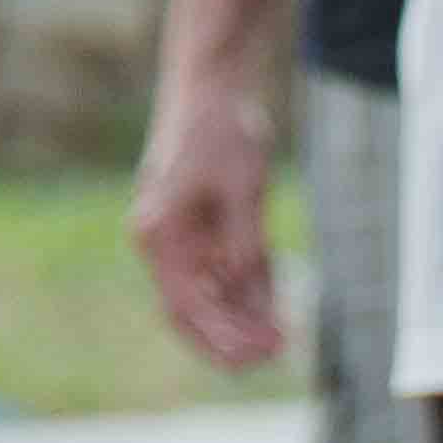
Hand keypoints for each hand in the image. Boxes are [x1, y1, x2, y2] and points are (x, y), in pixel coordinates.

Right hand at [125, 86, 285, 370]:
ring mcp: (181, 238)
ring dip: (244, 318)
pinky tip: (276, 308)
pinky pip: (223, 273)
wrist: (212, 87)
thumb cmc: (221, 131)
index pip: (185, 306)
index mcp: (159, 235)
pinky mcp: (200, 230)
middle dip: (232, 337)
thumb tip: (246, 294)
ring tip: (283, 336)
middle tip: (276, 352)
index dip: (221, 336)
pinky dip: (248, 291)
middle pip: (192, 312)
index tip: (257, 355)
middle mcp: (162, 243)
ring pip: (211, 296)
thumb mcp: (242, 188)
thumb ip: (243, 243)